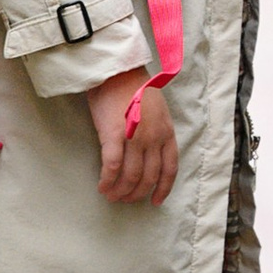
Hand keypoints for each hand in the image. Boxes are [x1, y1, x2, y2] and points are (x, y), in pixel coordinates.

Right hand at [88, 69, 178, 203]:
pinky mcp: (114, 135)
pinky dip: (107, 181)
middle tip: (125, 199)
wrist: (117, 71)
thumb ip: (156, 133)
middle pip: (149, 177)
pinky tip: (102, 187)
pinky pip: (112, 167)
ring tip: (112, 196)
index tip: (155, 201)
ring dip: (121, 191)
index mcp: (167, 132)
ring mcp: (136, 138)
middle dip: (137, 193)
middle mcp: (154, 138)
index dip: (163, 189)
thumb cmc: (134, 88)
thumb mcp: (158, 111)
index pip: (170, 169)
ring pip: (131, 176)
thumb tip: (146, 156)